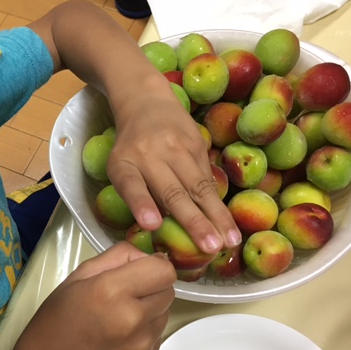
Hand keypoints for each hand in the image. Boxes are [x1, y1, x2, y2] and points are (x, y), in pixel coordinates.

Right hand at [7, 242, 174, 349]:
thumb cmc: (60, 314)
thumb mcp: (82, 273)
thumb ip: (119, 256)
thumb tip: (148, 255)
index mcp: (112, 291)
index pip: (164, 269)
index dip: (153, 264)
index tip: (140, 268)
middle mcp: (132, 319)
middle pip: (168, 289)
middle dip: (152, 285)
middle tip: (126, 292)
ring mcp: (142, 345)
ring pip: (166, 311)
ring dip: (150, 308)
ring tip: (122, 314)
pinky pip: (159, 333)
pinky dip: (146, 329)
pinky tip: (122, 332)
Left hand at [107, 75, 241, 253]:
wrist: (146, 102)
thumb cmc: (131, 147)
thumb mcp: (120, 167)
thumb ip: (135, 194)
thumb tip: (160, 229)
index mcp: (125, 163)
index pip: (132, 184)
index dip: (142, 204)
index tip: (151, 224)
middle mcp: (151, 154)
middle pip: (173, 191)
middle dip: (193, 222)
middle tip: (209, 248)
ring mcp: (177, 147)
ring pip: (199, 186)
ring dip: (216, 216)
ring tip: (230, 241)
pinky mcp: (198, 144)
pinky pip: (207, 178)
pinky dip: (218, 204)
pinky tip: (228, 225)